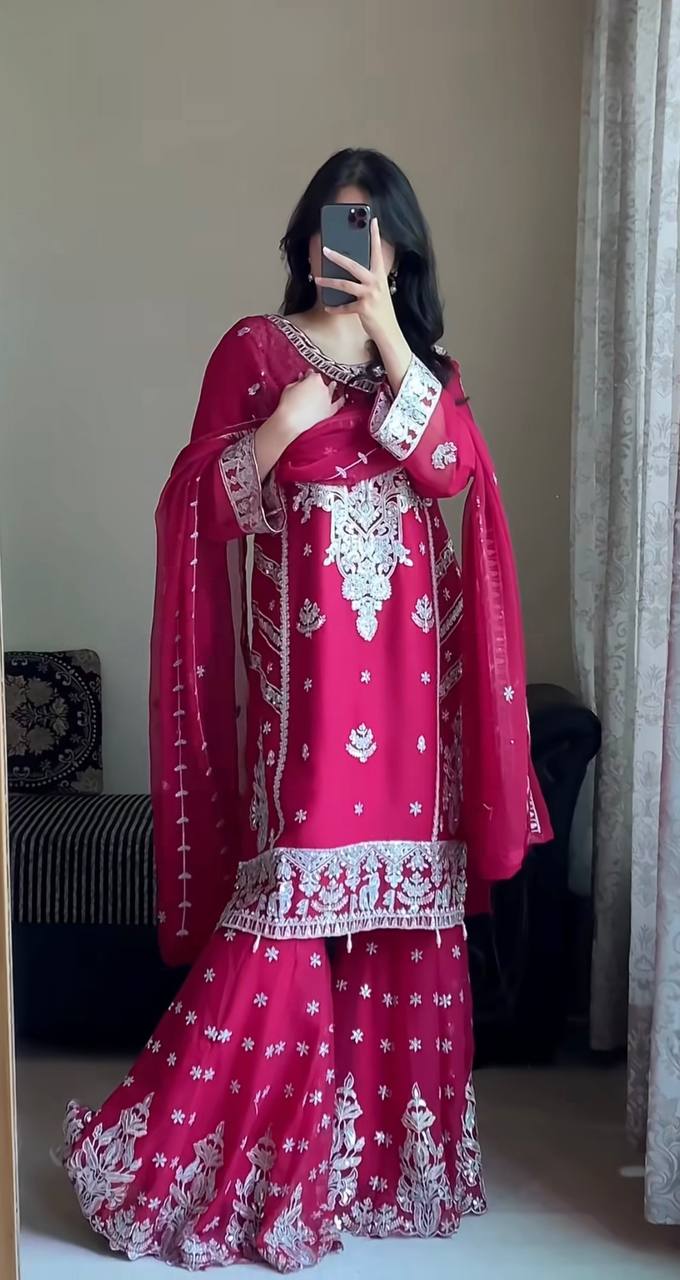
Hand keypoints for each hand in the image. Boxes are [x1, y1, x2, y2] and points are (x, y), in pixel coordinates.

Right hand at [275, 371, 344, 439]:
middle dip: (318, 383)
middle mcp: (323, 388)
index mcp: (314, 379)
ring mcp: (328, 400)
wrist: (291, 421)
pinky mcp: (329, 411)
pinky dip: (341, 400)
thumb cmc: (288, 406)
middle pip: (322, 382)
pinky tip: (343, 398)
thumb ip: (297, 382)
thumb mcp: (289, 388)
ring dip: (331, 387)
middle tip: (312, 385)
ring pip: (332, 390)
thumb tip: (300, 382)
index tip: (306, 377)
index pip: (313, 374)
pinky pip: (339, 404)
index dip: (309, 376)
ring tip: (332, 385)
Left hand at [315, 218, 400, 348]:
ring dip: (328, 282)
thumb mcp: (377, 290)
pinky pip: (344, 307)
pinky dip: (335, 308)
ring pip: (344, 285)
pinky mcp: (364, 309)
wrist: (389, 331)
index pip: (377, 251)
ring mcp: (370, 295)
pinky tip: (328, 307)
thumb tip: (348, 269)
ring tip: (317, 279)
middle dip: (338, 257)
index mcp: (379, 275)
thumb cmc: (380, 310)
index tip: (373, 220)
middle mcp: (375, 283)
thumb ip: (366, 279)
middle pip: (353, 266)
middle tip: (325, 249)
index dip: (375, 235)